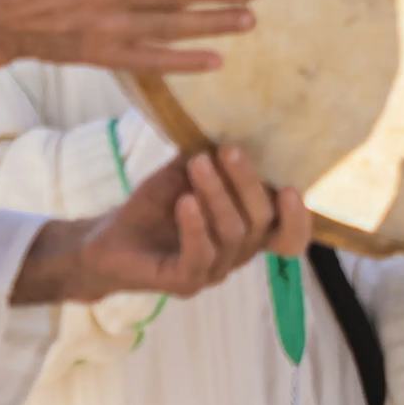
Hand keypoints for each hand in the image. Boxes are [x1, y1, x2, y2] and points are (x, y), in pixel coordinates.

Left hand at [15, 146, 307, 304]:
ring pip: (233, 234)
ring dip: (217, 194)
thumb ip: (209, 158)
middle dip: (248, 183)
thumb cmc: (151, 209)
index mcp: (244, 233)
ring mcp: (212, 272)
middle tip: (228, 151)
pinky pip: (201, 255)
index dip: (298, 218)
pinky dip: (195, 225)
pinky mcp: (185, 282)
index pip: (288, 237)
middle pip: (261, 223)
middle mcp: (235, 256)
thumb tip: (227, 121)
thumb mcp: (184, 175)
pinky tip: (184, 200)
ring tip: (196, 164)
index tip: (289, 187)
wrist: (105, 241)